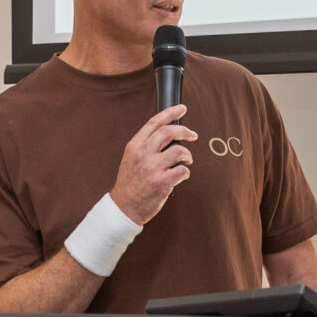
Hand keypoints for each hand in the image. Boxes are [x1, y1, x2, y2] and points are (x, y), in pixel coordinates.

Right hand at [110, 105, 194, 223]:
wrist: (124, 207)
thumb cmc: (130, 183)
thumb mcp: (130, 159)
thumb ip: (146, 146)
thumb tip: (168, 134)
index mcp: (134, 146)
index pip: (154, 123)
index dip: (170, 113)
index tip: (181, 108)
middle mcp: (143, 154)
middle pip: (169, 132)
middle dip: (185, 131)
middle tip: (193, 135)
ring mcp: (153, 168)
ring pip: (179, 151)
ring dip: (187, 155)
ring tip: (185, 161)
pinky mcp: (162, 182)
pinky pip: (183, 171)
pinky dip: (186, 172)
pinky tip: (181, 175)